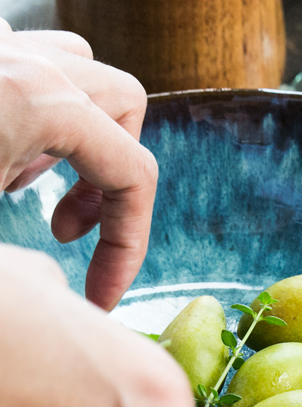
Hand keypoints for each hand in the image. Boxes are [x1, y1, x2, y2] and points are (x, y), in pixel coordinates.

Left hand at [0, 18, 156, 309]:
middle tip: (70, 230)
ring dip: (82, 134)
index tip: (104, 296)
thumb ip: (23, 263)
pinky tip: (3, 144)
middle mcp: (29, 60)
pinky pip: (32, 60)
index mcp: (40, 101)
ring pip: (82, 71)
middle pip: (125, 108)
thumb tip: (52, 289)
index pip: (134, 177)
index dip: (130, 247)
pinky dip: (39, 106)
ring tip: (35, 182)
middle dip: (112, 179)